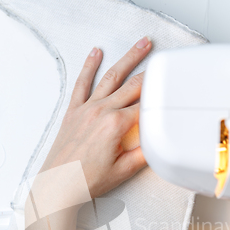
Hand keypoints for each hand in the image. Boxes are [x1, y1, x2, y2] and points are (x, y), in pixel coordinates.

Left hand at [39, 37, 151, 198]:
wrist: (58, 185)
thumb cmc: (87, 180)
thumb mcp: (124, 170)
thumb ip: (144, 154)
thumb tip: (158, 144)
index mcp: (116, 124)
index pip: (146, 106)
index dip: (161, 97)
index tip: (172, 88)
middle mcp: (101, 110)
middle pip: (133, 84)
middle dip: (151, 69)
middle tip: (163, 57)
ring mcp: (86, 108)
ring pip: (111, 76)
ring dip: (128, 58)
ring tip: (141, 44)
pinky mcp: (73, 111)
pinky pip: (82, 83)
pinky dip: (89, 66)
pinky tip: (95, 53)